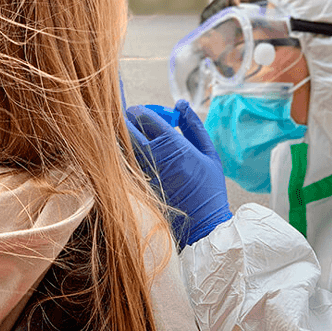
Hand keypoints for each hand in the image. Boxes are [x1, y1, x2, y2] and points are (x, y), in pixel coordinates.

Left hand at [126, 100, 231, 248]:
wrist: (204, 227)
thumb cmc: (210, 188)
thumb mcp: (209, 153)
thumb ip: (194, 125)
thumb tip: (181, 103)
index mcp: (175, 147)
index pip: (145, 118)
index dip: (139, 110)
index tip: (139, 110)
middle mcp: (155, 159)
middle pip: (127, 129)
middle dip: (126, 121)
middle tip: (130, 120)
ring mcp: (143, 174)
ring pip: (122, 147)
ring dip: (123, 138)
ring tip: (130, 137)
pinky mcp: (137, 188)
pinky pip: (124, 165)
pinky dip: (124, 156)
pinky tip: (132, 157)